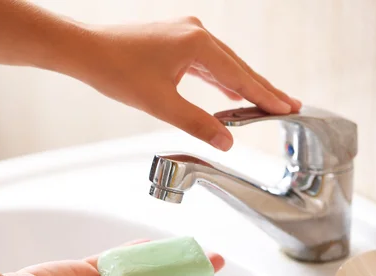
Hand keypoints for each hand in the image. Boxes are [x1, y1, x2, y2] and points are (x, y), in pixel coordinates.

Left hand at [79, 16, 301, 150]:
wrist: (86, 51)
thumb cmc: (117, 72)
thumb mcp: (161, 104)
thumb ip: (197, 123)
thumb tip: (227, 142)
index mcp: (197, 44)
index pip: (240, 76)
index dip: (265, 95)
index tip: (288, 107)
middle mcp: (196, 33)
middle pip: (237, 67)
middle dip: (262, 89)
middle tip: (289, 104)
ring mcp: (185, 34)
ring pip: (222, 65)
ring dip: (242, 85)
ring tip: (265, 101)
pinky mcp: (175, 40)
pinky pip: (206, 63)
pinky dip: (220, 79)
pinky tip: (229, 91)